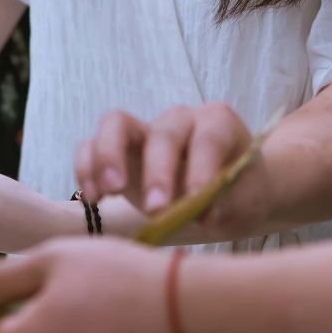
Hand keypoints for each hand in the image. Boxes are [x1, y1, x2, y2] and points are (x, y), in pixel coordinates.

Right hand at [77, 102, 260, 229]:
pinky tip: (93, 199)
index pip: (207, 139)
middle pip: (162, 134)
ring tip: (110, 191)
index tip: (196, 202)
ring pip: (116, 124)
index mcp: (217, 123)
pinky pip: (90, 146)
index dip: (201, 169)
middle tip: (157, 209)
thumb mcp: (245, 198)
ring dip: (109, 156)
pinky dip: (87, 169)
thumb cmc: (239, 192)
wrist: (225, 194)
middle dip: (158, 172)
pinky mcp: (117, 151)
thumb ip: (226, 201)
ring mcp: (144, 132)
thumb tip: (201, 212)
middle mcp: (179, 120)